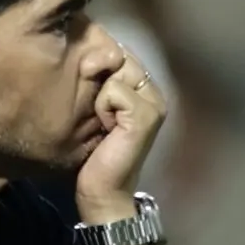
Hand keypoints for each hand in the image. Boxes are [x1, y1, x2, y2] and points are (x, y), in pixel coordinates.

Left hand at [74, 55, 166, 213]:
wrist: (103, 191)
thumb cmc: (94, 153)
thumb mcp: (95, 108)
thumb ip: (100, 78)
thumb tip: (89, 53)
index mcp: (145, 90)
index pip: (120, 53)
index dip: (100, 66)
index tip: (95, 100)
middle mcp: (155, 94)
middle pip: (120, 57)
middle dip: (100, 79)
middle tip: (100, 114)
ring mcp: (154, 105)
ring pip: (118, 71)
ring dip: (100, 96)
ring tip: (103, 121)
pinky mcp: (145, 116)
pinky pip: (115, 90)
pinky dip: (103, 107)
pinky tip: (105, 127)